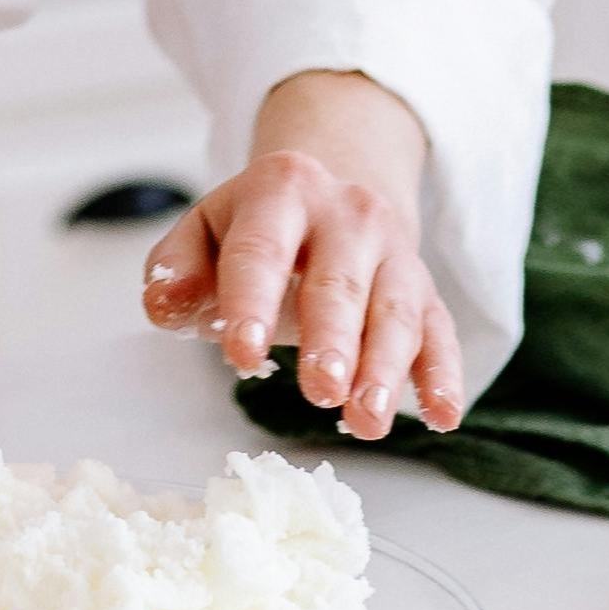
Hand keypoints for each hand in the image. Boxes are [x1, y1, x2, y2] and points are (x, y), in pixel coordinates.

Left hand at [140, 69, 462, 440]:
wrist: (329, 197)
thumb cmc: (256, 233)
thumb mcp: (203, 235)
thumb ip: (174, 270)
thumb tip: (165, 303)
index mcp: (281, 189)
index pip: (262, 250)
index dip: (251, 302)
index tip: (242, 352)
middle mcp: (348, 212)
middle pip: (337, 283)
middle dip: (331, 340)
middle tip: (319, 391)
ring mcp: (394, 251)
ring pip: (394, 312)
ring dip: (384, 370)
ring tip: (365, 420)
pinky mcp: (425, 290)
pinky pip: (440, 332)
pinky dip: (443, 375)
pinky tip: (442, 414)